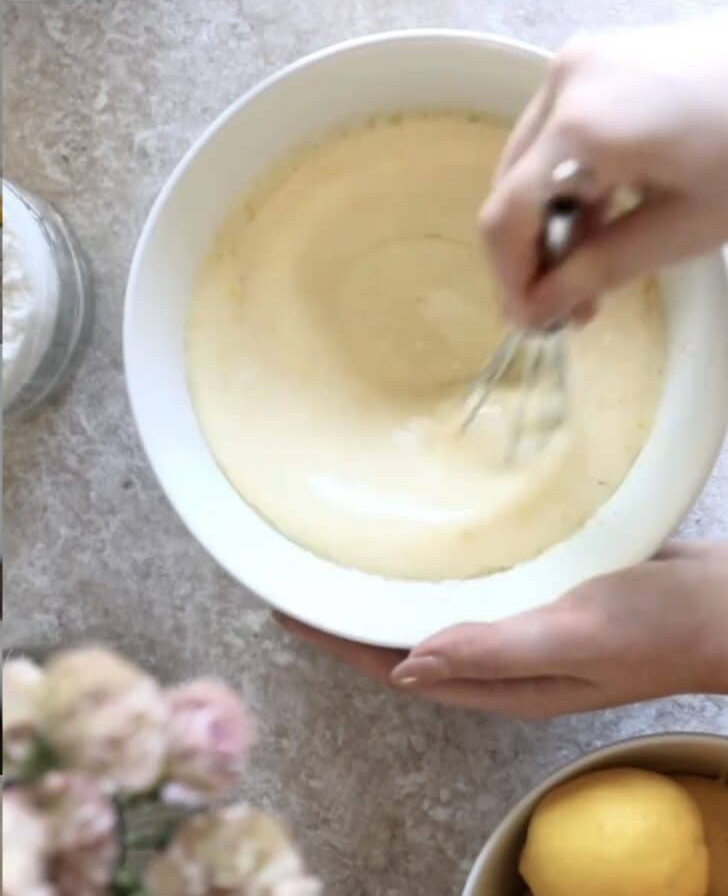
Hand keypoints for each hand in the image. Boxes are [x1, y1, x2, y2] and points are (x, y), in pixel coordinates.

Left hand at [277, 542, 727, 717]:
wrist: (725, 605)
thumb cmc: (659, 628)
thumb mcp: (573, 637)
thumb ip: (494, 651)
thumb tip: (405, 667)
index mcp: (501, 682)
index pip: (395, 665)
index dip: (338, 641)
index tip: (287, 610)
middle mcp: (504, 659)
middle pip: (408, 641)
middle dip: (353, 615)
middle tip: (305, 573)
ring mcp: (525, 626)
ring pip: (440, 610)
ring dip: (394, 591)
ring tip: (349, 557)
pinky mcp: (546, 593)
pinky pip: (477, 584)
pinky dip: (443, 569)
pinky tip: (434, 542)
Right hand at [481, 14, 727, 327]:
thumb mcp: (686, 227)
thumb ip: (599, 270)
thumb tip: (537, 309)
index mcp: (582, 127)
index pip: (507, 217)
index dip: (510, 277)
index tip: (531, 322)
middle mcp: (562, 84)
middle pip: (511, 188)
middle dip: (530, 254)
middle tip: (568, 307)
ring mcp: (577, 63)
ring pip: (530, 163)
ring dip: (549, 222)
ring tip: (589, 271)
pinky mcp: (596, 59)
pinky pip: (558, 134)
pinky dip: (569, 182)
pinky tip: (602, 217)